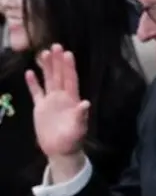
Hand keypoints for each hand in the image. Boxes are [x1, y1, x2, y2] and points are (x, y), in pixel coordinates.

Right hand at [25, 44, 89, 182]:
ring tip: (44, 53)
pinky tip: (30, 72)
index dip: (69, 67)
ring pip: (49, 80)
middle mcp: (62, 97)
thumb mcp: (78, 128)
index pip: (70, 79)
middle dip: (58, 61)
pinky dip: (33, 83)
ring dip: (47, 68)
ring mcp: (51, 101)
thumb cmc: (73, 139)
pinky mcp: (40, 108)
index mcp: (72, 100)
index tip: (67, 53)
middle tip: (55, 45)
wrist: (60, 150)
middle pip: (60, 75)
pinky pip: (36, 92)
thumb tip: (85, 103)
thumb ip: (81, 115)